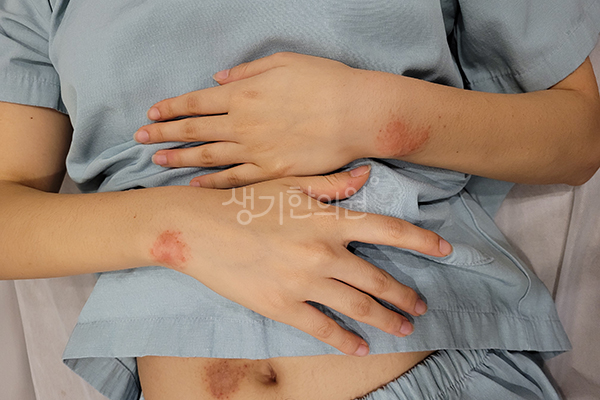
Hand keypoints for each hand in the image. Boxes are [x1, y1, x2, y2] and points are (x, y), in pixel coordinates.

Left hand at [135, 52, 411, 187]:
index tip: (152, 114)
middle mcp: (243, 125)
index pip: (196, 103)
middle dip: (164, 134)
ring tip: (157, 161)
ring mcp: (256, 151)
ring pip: (208, 157)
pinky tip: (195, 185)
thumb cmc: (325, 82)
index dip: (171, 108)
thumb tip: (217, 80)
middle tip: (140, 139)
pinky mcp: (273, 172)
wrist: (358, 114)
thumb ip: (246, 72)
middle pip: (194, 131)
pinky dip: (212, 182)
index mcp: (243, 95)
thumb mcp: (284, 62)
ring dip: (180, 159)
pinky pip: (235, 180)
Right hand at [155, 166, 451, 355]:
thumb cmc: (244, 203)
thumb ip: (331, 184)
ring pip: (357, 305)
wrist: (198, 230)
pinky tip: (360, 346)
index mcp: (328, 220)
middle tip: (419, 306)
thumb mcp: (288, 184)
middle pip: (378, 277)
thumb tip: (367, 175)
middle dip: (404, 294)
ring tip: (402, 327)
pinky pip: (323, 327)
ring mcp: (304, 282)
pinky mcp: (283, 306)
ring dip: (384, 318)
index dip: (421, 240)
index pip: (387, 229)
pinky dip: (345, 339)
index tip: (446, 250)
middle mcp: (323, 252)